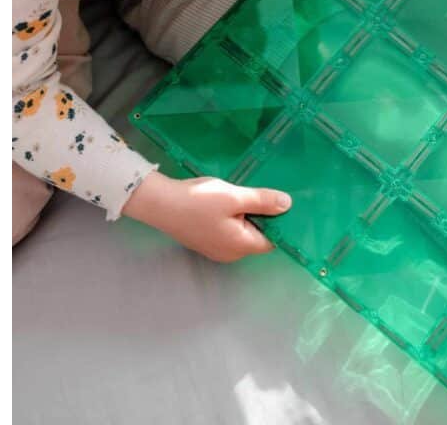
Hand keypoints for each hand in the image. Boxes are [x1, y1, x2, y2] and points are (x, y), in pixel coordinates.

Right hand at [122, 171, 291, 262]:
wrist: (159, 202)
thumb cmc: (198, 201)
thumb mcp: (235, 197)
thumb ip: (263, 201)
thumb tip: (287, 205)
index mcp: (240, 246)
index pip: (272, 240)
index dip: (280, 223)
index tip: (285, 204)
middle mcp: (230, 253)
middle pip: (257, 236)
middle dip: (263, 216)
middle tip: (264, 193)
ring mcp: (216, 248)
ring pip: (242, 231)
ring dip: (247, 214)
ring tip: (246, 194)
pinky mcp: (205, 239)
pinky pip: (229, 229)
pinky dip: (233, 216)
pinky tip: (228, 200)